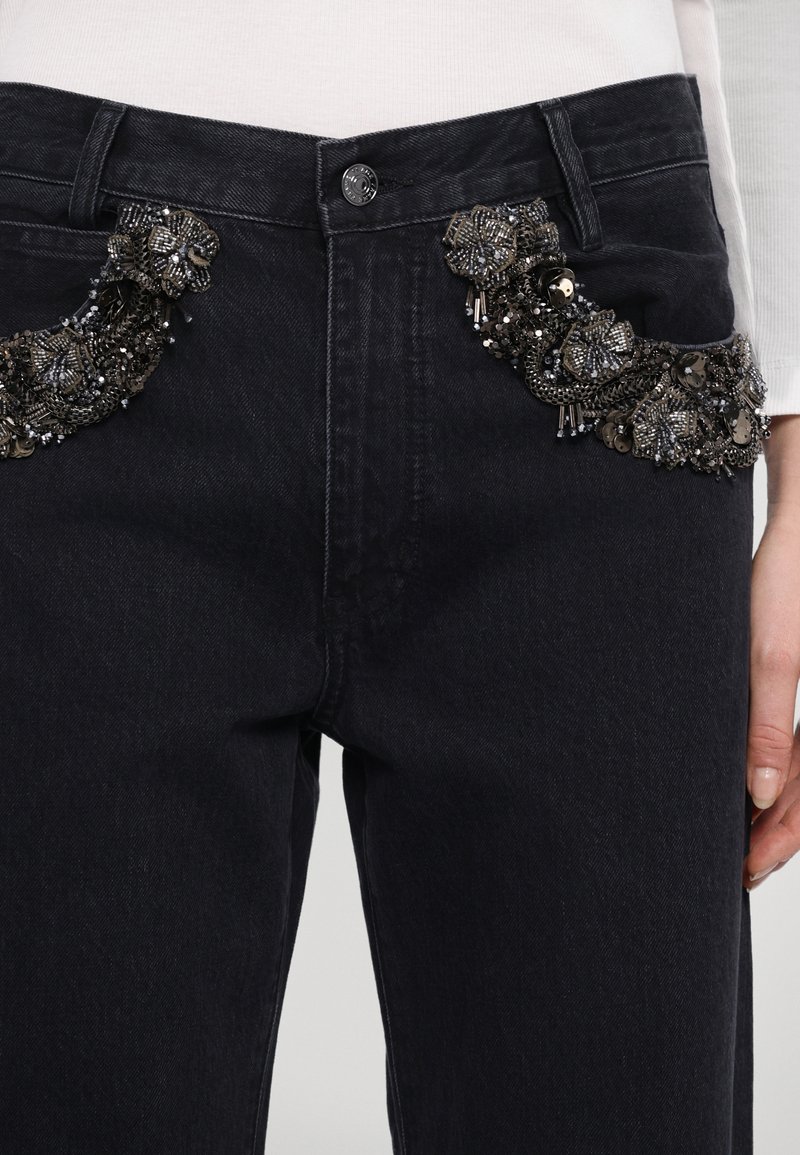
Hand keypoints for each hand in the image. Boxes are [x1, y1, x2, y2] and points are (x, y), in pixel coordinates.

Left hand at [744, 414, 799, 889]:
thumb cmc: (785, 579)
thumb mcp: (770, 652)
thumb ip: (769, 725)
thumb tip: (761, 796)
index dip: (781, 839)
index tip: (745, 871)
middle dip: (777, 833)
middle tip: (735, 869)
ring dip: (777, 807)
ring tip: (738, 839)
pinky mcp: (798, 676)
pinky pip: (797, 738)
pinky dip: (778, 768)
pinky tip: (748, 784)